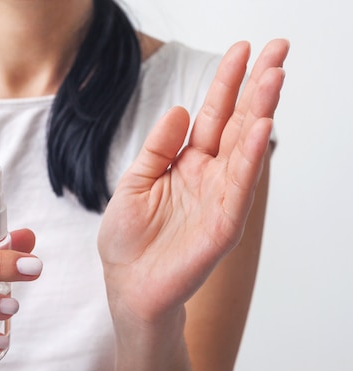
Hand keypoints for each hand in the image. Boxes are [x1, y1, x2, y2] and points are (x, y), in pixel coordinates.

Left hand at [98, 40, 288, 324]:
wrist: (128, 285)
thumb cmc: (128, 240)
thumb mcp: (134, 183)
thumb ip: (158, 148)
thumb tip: (181, 110)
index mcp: (187, 164)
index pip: (212, 116)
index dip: (226, 83)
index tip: (241, 50)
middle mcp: (209, 176)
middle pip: (238, 124)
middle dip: (257, 86)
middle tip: (278, 49)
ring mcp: (220, 199)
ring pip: (246, 148)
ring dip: (261, 111)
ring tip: (275, 75)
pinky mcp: (224, 224)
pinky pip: (240, 186)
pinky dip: (252, 156)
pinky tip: (261, 126)